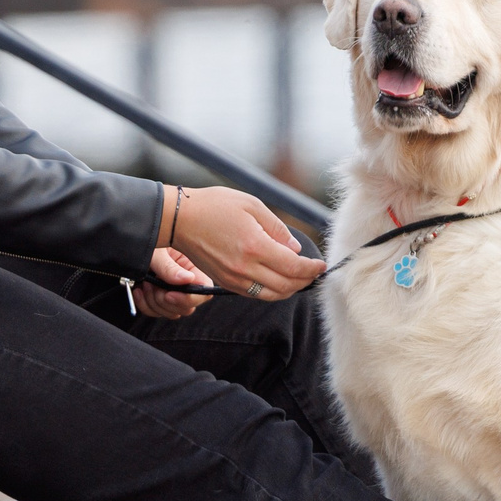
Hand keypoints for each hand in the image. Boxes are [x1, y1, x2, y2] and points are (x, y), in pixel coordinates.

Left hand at [132, 246, 213, 319]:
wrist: (128, 241)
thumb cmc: (144, 238)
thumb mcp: (155, 251)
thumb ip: (169, 267)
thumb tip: (188, 279)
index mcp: (192, 266)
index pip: (204, 290)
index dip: (189, 298)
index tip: (169, 294)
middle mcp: (185, 280)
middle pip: (187, 307)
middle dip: (166, 301)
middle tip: (152, 284)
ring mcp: (173, 290)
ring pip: (171, 312)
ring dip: (154, 302)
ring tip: (145, 283)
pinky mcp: (159, 297)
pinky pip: (157, 312)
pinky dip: (145, 305)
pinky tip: (138, 290)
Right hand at [165, 185, 324, 300]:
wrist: (179, 219)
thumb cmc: (214, 206)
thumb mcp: (252, 206)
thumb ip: (277, 229)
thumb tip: (295, 249)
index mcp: (255, 246)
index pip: (293, 267)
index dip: (312, 269)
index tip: (321, 266)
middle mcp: (245, 267)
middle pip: (286, 286)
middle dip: (305, 281)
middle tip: (314, 273)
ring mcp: (233, 278)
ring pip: (271, 295)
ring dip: (290, 290)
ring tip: (300, 279)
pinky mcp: (225, 282)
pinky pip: (255, 294)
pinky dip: (272, 291)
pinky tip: (278, 280)